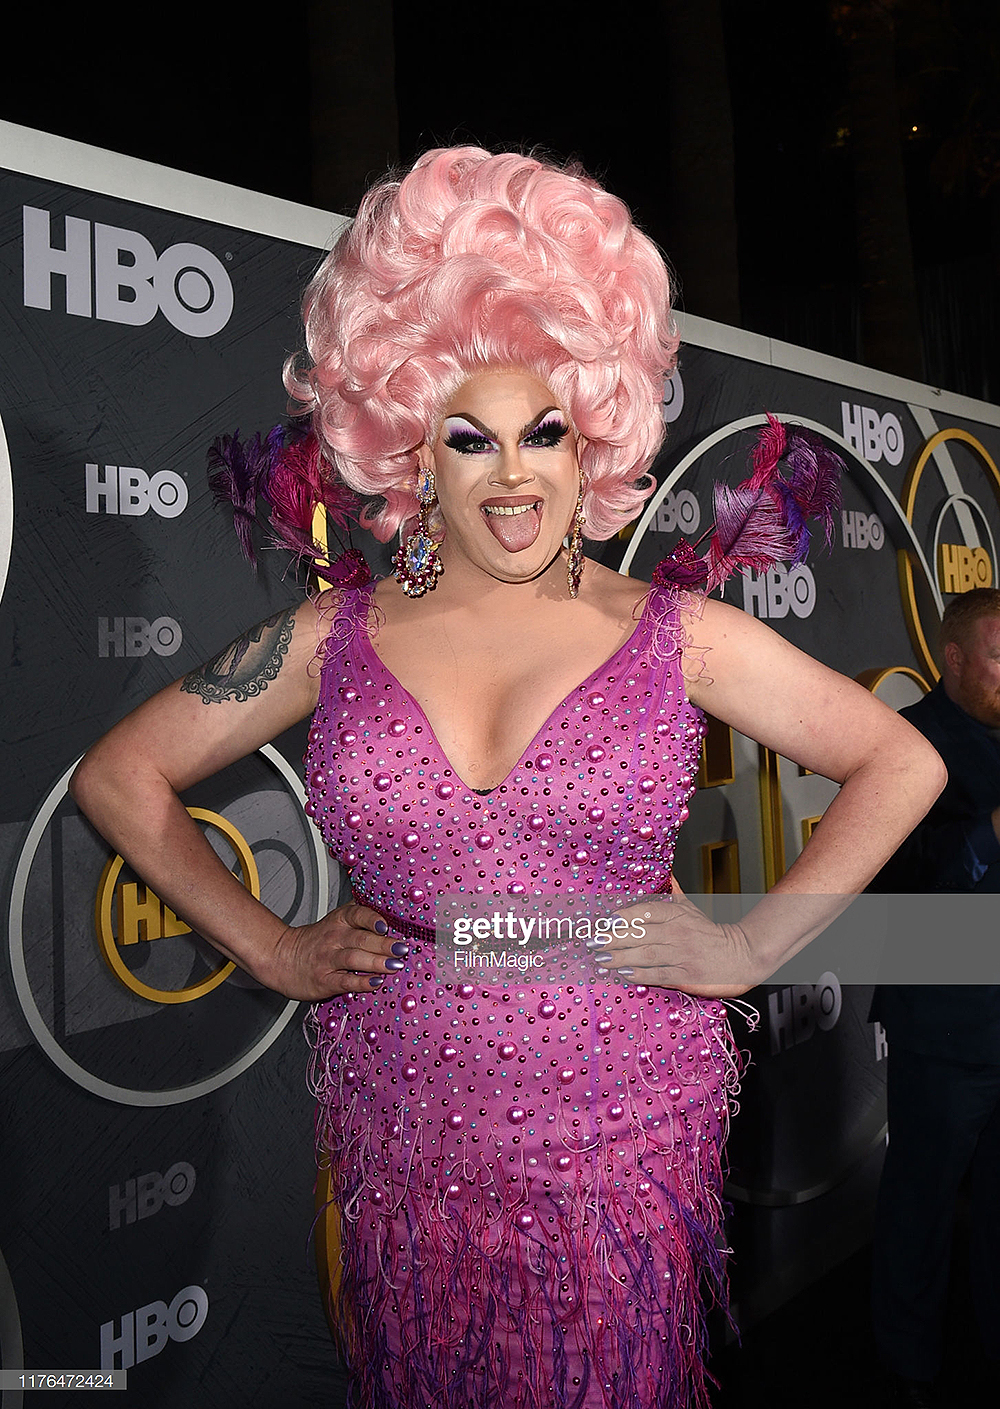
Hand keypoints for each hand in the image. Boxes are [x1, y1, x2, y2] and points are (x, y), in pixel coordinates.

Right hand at [257, 903, 407, 999]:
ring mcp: (328, 959)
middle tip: (402, 949)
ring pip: (354, 958)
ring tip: (395, 966)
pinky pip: (345, 981)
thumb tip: (392, 914)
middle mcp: (334, 937)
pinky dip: (361, 982)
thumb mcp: (335, 921)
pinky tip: (375, 982)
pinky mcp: (324, 980)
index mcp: (339, 921)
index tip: (387, 925)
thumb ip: (359, 916)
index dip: (373, 919)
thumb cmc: (315, 941)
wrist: (280, 958)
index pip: (358, 914)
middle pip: (361, 938)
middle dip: (385, 944)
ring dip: (377, 962)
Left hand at [591, 880, 758, 996]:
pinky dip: (640, 974)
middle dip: (612, 938)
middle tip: (591, 941)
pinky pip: (658, 974)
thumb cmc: (710, 933)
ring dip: (620, 957)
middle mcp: (678, 932)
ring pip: (645, 954)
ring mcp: (682, 954)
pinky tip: (623, 974)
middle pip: (640, 933)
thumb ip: (672, 891)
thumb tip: (662, 870)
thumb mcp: (691, 908)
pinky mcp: (687, 976)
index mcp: (677, 914)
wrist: (742, 955)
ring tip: (600, 959)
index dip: (623, 916)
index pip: (646, 911)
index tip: (603, 920)